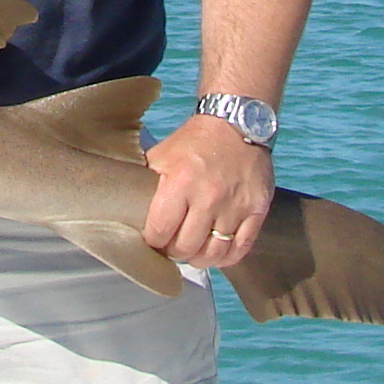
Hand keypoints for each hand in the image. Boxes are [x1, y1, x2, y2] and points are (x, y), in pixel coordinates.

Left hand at [141, 112, 273, 267]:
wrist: (237, 124)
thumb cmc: (194, 142)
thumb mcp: (162, 155)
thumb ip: (146, 182)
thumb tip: (126, 206)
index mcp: (180, 182)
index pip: (159, 231)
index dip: (153, 241)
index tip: (154, 238)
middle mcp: (209, 197)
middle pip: (185, 248)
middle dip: (174, 252)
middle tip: (172, 245)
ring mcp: (236, 205)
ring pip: (213, 254)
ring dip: (198, 259)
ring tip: (192, 251)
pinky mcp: (257, 210)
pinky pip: (240, 249)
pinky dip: (225, 258)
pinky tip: (215, 252)